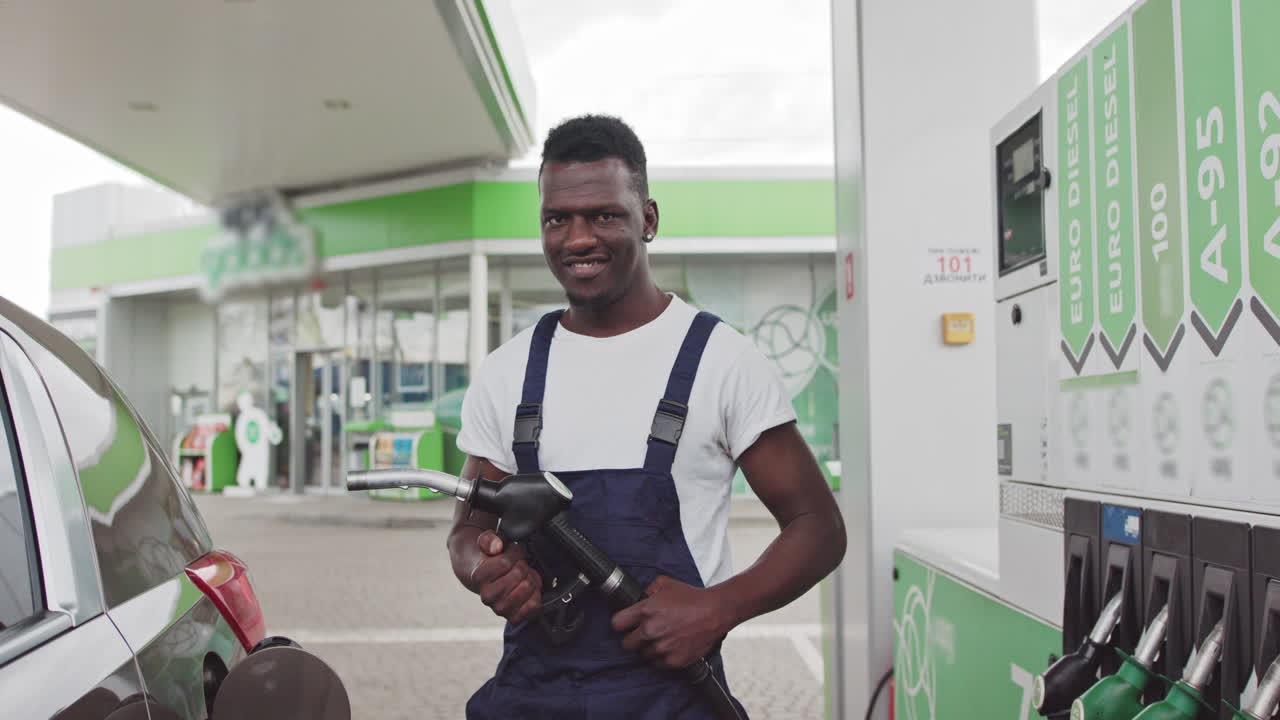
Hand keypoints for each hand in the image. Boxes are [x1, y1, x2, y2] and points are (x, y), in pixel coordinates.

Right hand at [467, 530, 542, 623]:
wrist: (488, 580)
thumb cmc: (491, 561)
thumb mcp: (487, 543)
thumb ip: (489, 539)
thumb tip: (497, 546)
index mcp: (478, 578)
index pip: (506, 562)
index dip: (513, 554)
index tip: (509, 556)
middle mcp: (487, 597)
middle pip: (519, 574)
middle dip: (522, 565)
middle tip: (516, 566)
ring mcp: (500, 609)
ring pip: (527, 587)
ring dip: (529, 578)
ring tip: (522, 577)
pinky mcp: (514, 618)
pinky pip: (534, 605)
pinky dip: (536, 594)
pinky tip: (527, 589)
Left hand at [610, 575, 732, 669]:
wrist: (715, 612)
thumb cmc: (691, 597)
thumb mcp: (665, 584)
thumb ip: (647, 590)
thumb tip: (638, 598)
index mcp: (645, 610)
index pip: (616, 624)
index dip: (620, 623)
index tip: (625, 624)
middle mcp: (651, 630)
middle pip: (626, 644)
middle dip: (633, 638)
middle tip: (643, 633)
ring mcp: (662, 647)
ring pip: (643, 655)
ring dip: (649, 648)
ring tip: (662, 638)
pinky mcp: (673, 660)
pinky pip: (658, 664)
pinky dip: (662, 657)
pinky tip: (670, 646)